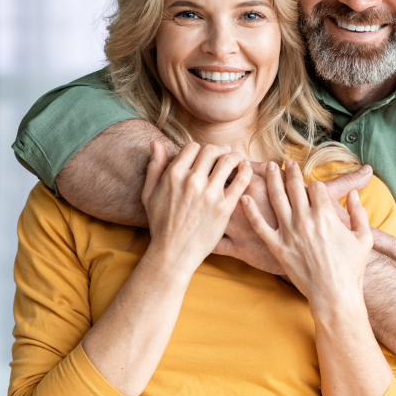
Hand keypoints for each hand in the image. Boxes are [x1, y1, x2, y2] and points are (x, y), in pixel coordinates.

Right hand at [142, 141, 251, 274]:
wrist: (173, 253)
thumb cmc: (161, 224)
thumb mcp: (149, 194)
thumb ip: (154, 167)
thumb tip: (155, 143)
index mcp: (174, 175)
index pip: (193, 147)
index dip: (201, 148)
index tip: (207, 155)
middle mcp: (192, 181)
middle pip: (212, 150)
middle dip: (219, 149)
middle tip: (225, 154)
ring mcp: (210, 194)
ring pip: (228, 161)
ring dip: (234, 157)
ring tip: (237, 161)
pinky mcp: (225, 207)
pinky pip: (241, 180)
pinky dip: (246, 170)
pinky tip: (245, 171)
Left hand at [213, 164, 395, 270]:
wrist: (335, 295)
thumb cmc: (352, 268)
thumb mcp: (364, 237)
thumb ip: (359, 212)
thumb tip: (354, 194)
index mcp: (326, 214)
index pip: (315, 186)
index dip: (311, 181)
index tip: (305, 177)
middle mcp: (305, 219)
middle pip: (293, 187)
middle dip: (288, 172)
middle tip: (282, 163)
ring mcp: (289, 233)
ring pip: (275, 199)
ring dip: (270, 181)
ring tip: (266, 169)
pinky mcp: (277, 248)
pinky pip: (260, 226)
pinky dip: (250, 212)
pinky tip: (243, 199)